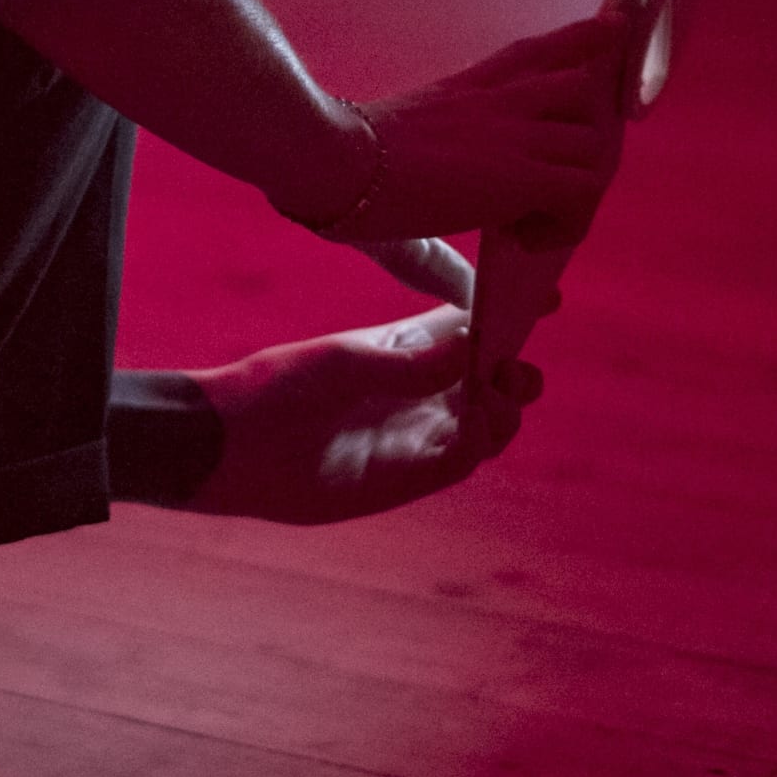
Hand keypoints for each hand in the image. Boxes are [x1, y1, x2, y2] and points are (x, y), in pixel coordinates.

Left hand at [181, 306, 541, 525]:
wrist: (233, 443)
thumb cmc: (278, 387)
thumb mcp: (349, 362)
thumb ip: (413, 359)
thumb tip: (477, 344)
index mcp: (404, 351)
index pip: (469, 330)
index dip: (506, 317)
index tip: (544, 298)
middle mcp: (416, 394)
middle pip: (488, 382)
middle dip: (513, 372)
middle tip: (515, 367)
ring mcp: (413, 437)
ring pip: (483, 425)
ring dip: (502, 409)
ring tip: (497, 391)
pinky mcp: (404, 479)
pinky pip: (459, 461)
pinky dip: (478, 442)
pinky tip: (478, 422)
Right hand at [325, 16, 626, 246]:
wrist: (332, 159)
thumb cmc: (341, 167)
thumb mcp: (400, 172)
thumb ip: (437, 203)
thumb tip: (458, 292)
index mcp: (471, 88)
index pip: (542, 48)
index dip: (584, 38)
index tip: (613, 28)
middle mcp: (503, 100)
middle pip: (588, 91)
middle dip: (589, 137)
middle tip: (551, 187)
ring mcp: (516, 133)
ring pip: (595, 145)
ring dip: (577, 188)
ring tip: (533, 223)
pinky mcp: (521, 174)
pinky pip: (584, 192)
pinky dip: (568, 223)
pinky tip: (527, 242)